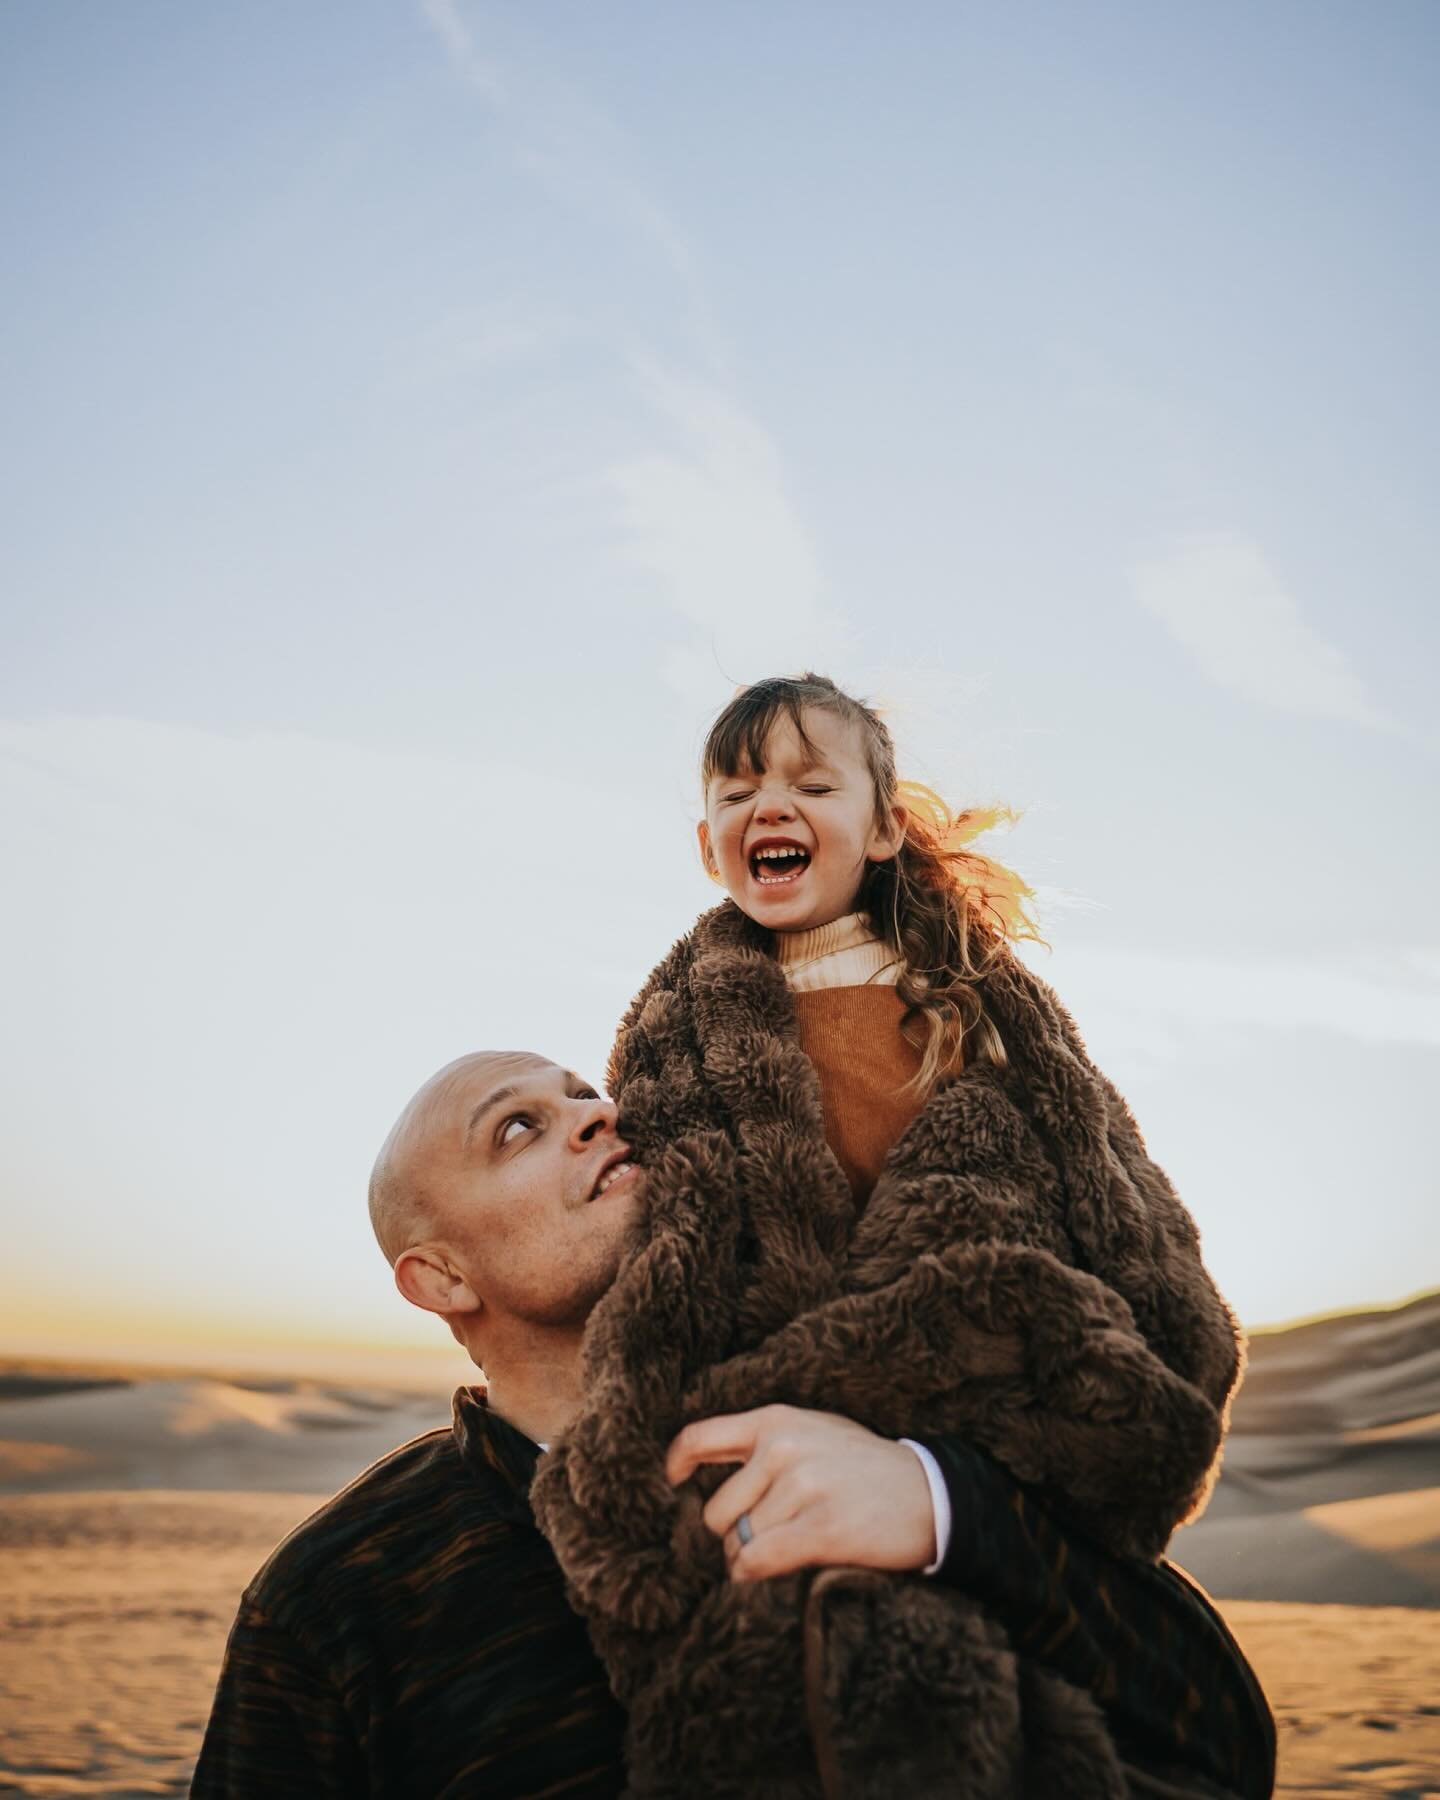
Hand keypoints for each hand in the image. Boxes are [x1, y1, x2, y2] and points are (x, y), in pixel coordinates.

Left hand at [665, 1404, 935, 1582]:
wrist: (929, 1492)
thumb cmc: (863, 1466)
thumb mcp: (813, 1431)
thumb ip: (762, 1444)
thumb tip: (699, 1466)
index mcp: (776, 1420)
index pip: (699, 1437)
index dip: (675, 1465)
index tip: (673, 1486)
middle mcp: (783, 1447)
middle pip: (717, 1511)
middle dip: (730, 1535)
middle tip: (758, 1539)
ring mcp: (803, 1486)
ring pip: (739, 1542)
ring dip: (748, 1558)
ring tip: (779, 1552)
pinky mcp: (822, 1527)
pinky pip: (759, 1560)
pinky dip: (753, 1575)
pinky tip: (765, 1573)